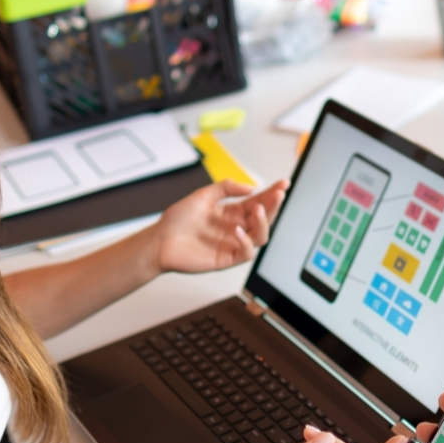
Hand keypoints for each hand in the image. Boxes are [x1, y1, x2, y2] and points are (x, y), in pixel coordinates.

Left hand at [150, 179, 288, 273]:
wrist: (159, 240)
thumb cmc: (177, 220)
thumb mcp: (203, 195)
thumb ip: (226, 188)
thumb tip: (251, 188)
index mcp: (232, 212)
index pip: (258, 202)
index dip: (272, 193)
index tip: (284, 183)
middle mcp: (236, 227)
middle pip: (263, 218)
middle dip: (274, 206)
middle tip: (278, 195)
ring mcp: (232, 244)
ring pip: (260, 236)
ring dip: (264, 223)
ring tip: (258, 210)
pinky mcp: (226, 259)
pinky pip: (246, 252)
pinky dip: (246, 241)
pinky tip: (238, 230)